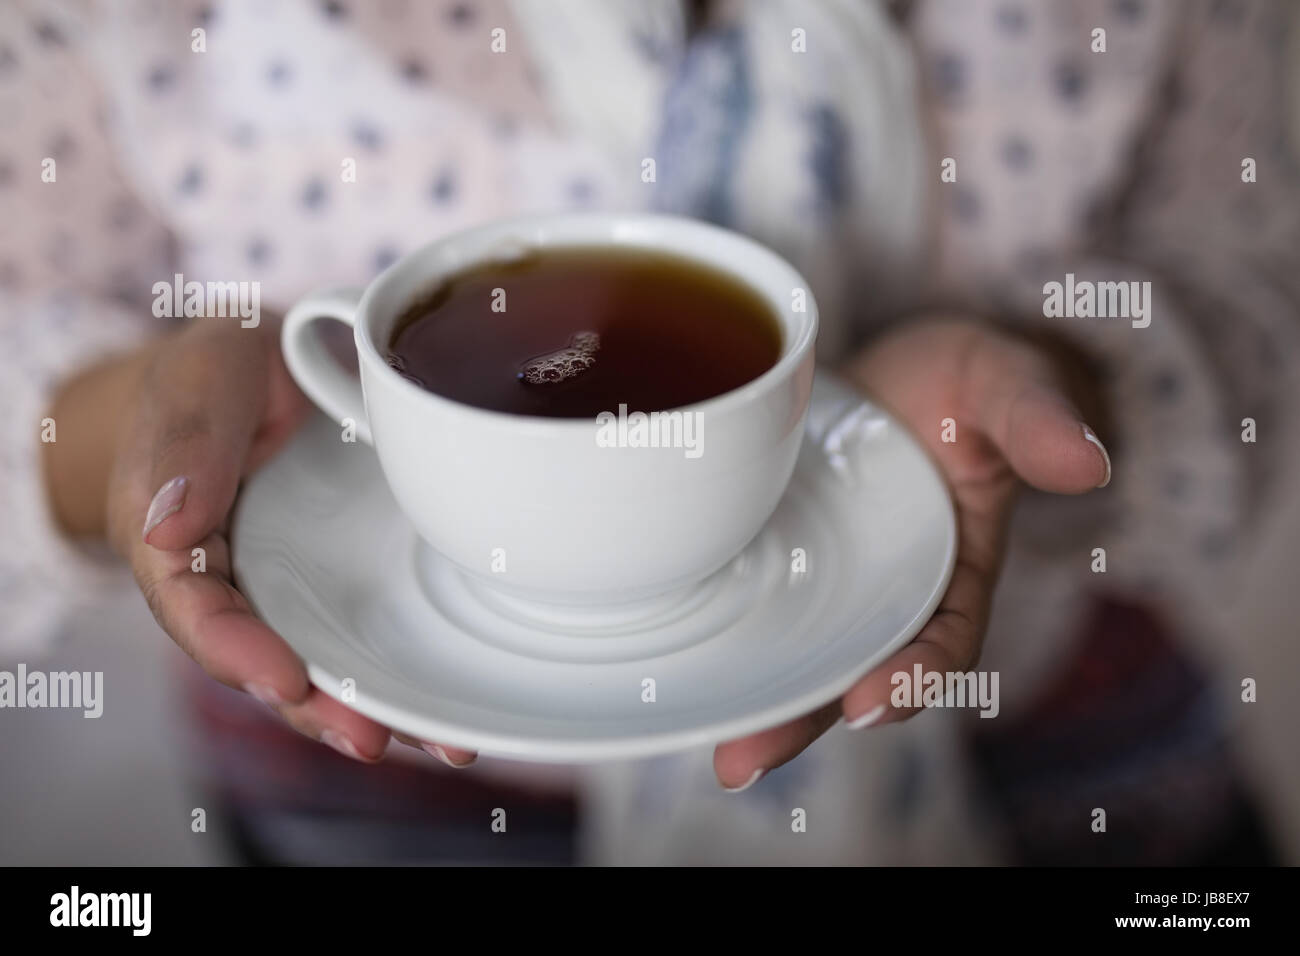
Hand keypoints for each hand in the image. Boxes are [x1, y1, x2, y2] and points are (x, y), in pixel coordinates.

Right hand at [98, 319, 477, 766]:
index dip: (235, 652)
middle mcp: (236, 579)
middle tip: (370, 739)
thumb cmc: (217, 372)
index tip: (284, 680)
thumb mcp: (197, 383)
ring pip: (327, 657)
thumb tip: (164, 530)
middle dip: (318, 708)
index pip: (195, 610)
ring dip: (376, 706)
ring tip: (439, 743)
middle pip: (268, 657)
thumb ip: (184, 450)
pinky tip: (456, 701)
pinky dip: (409, 666)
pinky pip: (371, 626)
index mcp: (174, 543)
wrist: (267, 358)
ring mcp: (293, 582)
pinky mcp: (344, 575)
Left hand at [712, 318, 1109, 789]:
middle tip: (746, 760)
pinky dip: (718, 635)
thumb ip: (1036, 420)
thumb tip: (1087, 463)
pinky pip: (750, 602)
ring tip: (710, 749)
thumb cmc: (962, 381)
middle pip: (851, 668)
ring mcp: (829, 576)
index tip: (871, 698)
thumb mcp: (1003, 383)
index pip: (945, 637)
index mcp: (955, 566)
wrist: (896, 366)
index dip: (916, 674)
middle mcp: (888, 590)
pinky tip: (669, 659)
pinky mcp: (777, 554)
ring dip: (753, 701)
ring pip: (794, 651)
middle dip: (804, 719)